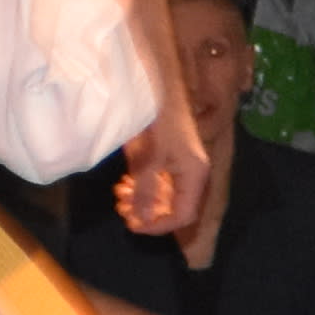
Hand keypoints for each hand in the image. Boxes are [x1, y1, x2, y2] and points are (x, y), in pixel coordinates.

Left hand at [115, 84, 210, 234]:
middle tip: (122, 210)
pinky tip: (125, 183)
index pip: (183, 214)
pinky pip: (161, 180)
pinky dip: (143, 186)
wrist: (156, 87)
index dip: (159, 226)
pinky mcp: (171, 155)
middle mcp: (193, 173)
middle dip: (148, 212)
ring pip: (166, 195)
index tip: (133, 225)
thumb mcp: (146, 160)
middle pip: (174, 206)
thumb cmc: (154, 123)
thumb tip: (143, 220)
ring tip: (120, 195)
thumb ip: (145, 192)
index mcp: (194, 175)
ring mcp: (182, 164)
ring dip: (143, 200)